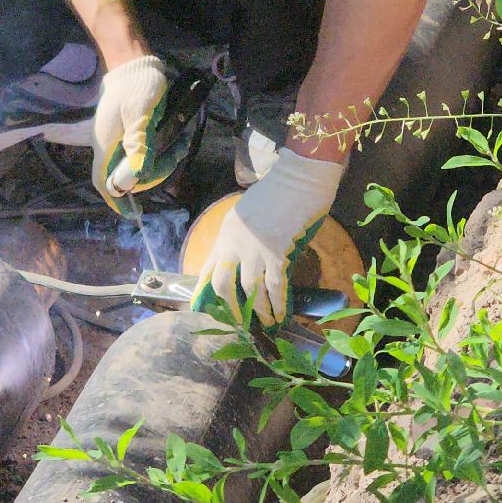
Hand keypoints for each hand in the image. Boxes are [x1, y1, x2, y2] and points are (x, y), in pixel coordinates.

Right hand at [91, 56, 169, 198]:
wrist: (136, 61)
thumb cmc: (136, 86)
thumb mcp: (141, 115)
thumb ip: (139, 145)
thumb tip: (138, 175)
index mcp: (106, 145)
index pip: (104, 182)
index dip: (116, 200)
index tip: (134, 213)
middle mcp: (110, 146)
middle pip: (129, 175)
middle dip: (153, 173)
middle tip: (174, 157)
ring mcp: (121, 138)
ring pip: (141, 163)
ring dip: (162, 160)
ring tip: (181, 145)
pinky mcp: (133, 131)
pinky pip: (146, 150)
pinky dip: (162, 149)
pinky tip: (177, 139)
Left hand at [193, 149, 345, 326]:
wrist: (299, 179)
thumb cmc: (277, 192)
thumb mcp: (246, 213)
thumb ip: (239, 236)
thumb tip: (240, 260)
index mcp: (225, 233)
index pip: (207, 267)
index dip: (203, 291)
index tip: (202, 309)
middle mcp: (234, 243)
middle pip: (223, 284)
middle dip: (230, 308)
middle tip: (239, 322)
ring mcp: (255, 249)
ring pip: (251, 290)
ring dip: (259, 310)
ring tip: (267, 323)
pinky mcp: (276, 253)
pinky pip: (275, 285)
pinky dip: (278, 303)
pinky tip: (281, 314)